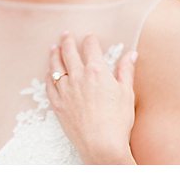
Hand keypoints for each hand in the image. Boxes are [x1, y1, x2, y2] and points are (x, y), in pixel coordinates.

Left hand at [45, 32, 136, 163]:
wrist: (102, 144)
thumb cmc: (118, 121)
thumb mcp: (127, 93)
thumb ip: (126, 71)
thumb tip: (131, 54)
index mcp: (96, 71)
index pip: (91, 47)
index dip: (90, 40)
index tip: (90, 37)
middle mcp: (77, 76)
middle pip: (69, 51)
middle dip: (67, 40)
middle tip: (66, 34)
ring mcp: (65, 89)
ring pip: (55, 65)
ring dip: (54, 54)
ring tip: (54, 47)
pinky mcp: (57, 103)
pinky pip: (49, 84)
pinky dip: (49, 75)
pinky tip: (49, 72)